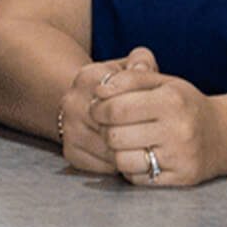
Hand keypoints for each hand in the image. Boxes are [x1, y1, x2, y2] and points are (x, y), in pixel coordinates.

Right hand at [56, 50, 157, 173]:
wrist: (85, 103)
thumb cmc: (115, 86)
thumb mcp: (127, 67)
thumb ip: (141, 61)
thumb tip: (143, 68)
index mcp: (87, 77)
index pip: (118, 98)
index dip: (140, 108)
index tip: (155, 113)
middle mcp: (72, 103)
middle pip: (113, 126)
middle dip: (137, 133)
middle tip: (156, 136)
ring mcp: (69, 129)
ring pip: (109, 149)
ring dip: (130, 151)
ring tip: (147, 147)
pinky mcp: (70, 152)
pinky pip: (102, 165)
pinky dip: (120, 164)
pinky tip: (131, 155)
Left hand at [89, 46, 226, 186]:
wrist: (224, 135)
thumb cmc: (186, 104)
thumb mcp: (163, 82)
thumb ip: (130, 78)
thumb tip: (99, 90)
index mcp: (171, 101)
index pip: (117, 108)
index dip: (99, 108)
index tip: (96, 107)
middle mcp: (177, 130)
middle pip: (116, 136)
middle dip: (104, 129)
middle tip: (107, 125)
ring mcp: (179, 158)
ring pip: (122, 160)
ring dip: (114, 151)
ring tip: (120, 140)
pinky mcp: (180, 179)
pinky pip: (137, 178)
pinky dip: (129, 168)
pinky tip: (136, 155)